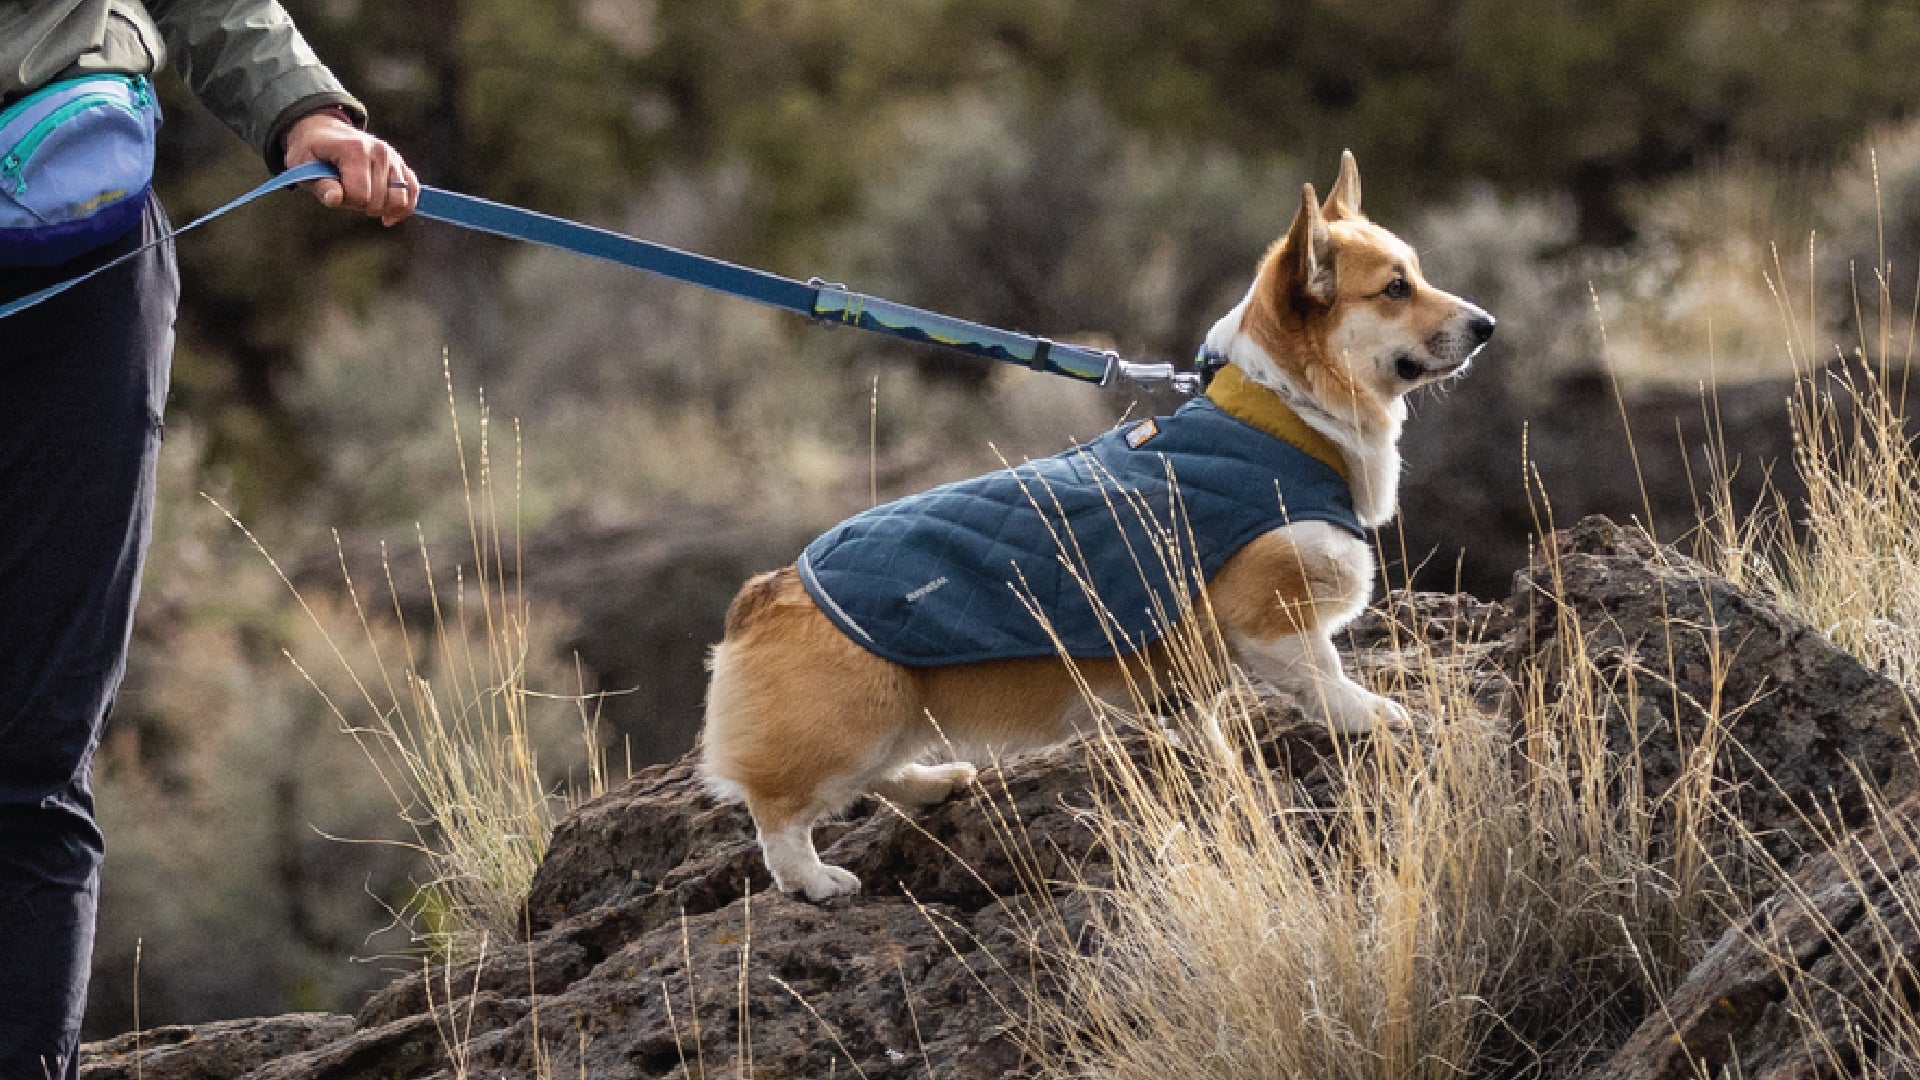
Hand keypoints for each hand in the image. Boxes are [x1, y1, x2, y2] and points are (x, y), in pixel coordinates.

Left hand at [282, 111, 418, 226]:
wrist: (324, 131)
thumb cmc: (311, 151)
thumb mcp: (302, 165)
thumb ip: (319, 184)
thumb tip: (335, 199)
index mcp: (355, 150)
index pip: (360, 195)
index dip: (345, 201)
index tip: (334, 190)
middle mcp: (379, 151)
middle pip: (379, 201)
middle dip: (360, 205)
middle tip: (345, 192)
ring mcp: (393, 157)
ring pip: (399, 200)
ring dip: (381, 208)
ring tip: (364, 200)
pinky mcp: (401, 164)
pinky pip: (413, 191)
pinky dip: (403, 208)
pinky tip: (388, 216)